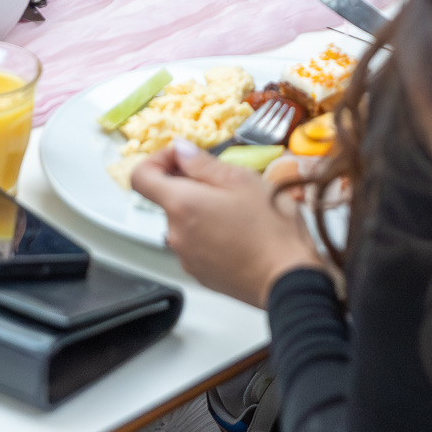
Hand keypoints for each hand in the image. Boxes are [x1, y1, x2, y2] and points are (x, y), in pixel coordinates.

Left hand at [130, 141, 321, 306]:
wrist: (290, 281)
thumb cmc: (271, 228)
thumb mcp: (241, 180)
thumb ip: (203, 163)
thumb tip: (180, 150)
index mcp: (181, 205)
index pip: (140, 177)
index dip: (158, 160)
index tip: (183, 158)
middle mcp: (175, 234)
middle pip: (168, 199)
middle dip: (191, 185)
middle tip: (228, 183)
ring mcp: (186, 258)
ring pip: (185, 221)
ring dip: (203, 210)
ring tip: (240, 210)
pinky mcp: (201, 274)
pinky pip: (197, 244)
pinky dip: (210, 233)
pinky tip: (240, 233)